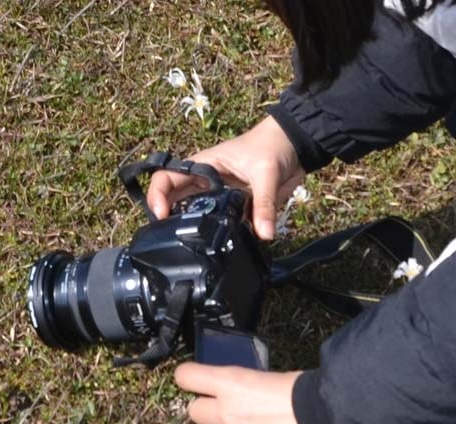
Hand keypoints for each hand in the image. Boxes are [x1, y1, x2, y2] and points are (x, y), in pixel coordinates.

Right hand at [148, 116, 304, 239]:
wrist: (298, 146)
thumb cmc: (273, 146)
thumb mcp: (266, 173)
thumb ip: (264, 204)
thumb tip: (264, 234)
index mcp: (203, 166)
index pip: (166, 177)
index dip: (157, 195)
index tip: (161, 216)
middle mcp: (205, 182)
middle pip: (174, 199)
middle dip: (167, 218)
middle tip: (167, 238)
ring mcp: (218, 195)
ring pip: (193, 213)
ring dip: (188, 227)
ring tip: (184, 246)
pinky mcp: (234, 206)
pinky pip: (218, 222)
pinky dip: (214, 233)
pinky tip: (213, 246)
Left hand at [174, 362, 321, 423]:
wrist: (330, 420)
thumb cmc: (306, 392)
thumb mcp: (268, 377)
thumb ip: (243, 386)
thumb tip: (237, 392)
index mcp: (229, 383)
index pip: (185, 377)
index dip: (189, 379)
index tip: (195, 382)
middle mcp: (225, 413)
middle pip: (194, 412)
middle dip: (209, 412)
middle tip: (230, 411)